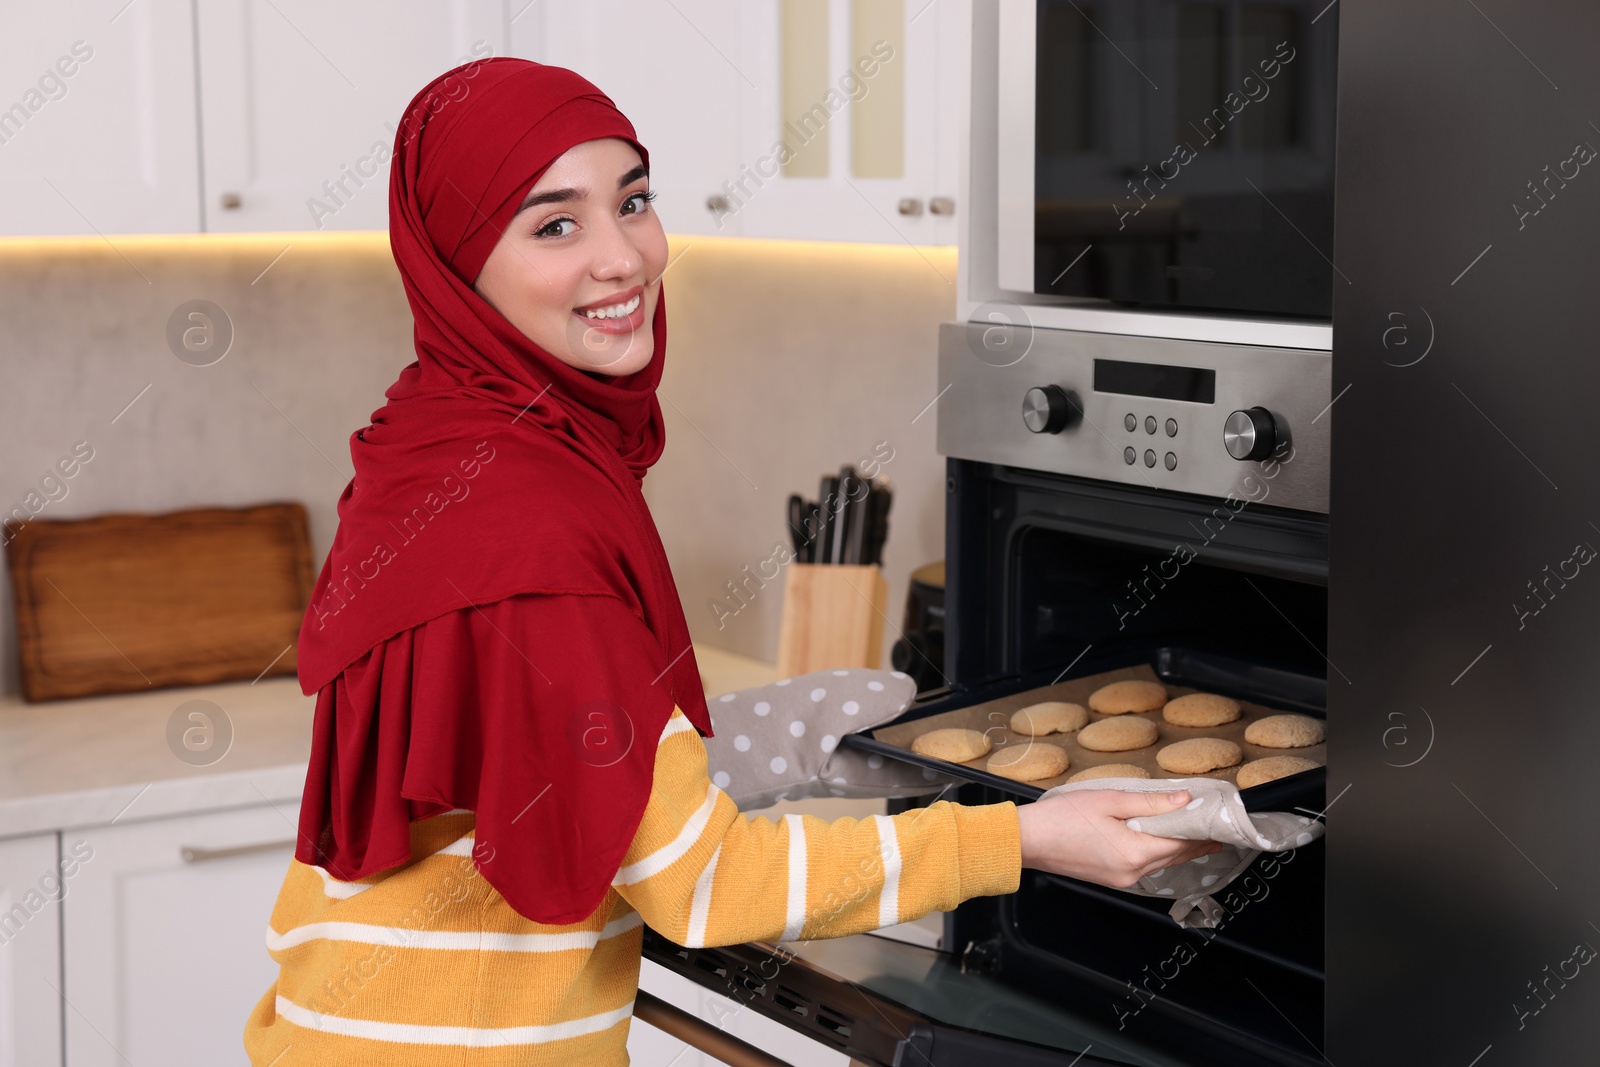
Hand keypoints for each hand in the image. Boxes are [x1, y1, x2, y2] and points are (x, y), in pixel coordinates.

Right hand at [1016, 788, 1223, 888]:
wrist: (1026, 841)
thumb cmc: (1061, 817)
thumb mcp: (1108, 800)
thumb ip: (1149, 802)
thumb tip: (1183, 799)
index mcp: (1134, 852)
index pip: (1181, 844)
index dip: (1201, 832)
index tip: (1217, 822)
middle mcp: (1132, 872)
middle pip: (1174, 857)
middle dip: (1194, 843)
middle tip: (1213, 830)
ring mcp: (1120, 879)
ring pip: (1159, 863)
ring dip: (1176, 850)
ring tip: (1193, 836)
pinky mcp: (1109, 879)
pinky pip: (1143, 867)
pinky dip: (1156, 854)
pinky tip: (1159, 843)